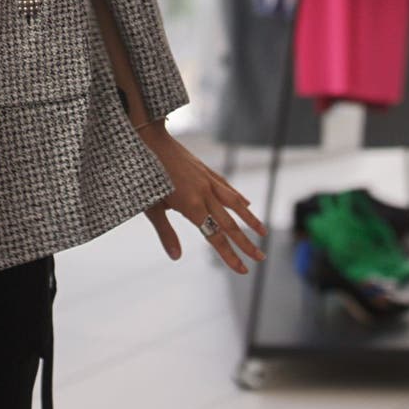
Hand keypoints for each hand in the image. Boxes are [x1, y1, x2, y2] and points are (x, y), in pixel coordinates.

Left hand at [137, 123, 267, 274]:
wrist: (148, 138)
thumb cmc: (145, 175)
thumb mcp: (151, 207)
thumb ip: (166, 232)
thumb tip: (176, 257)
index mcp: (192, 206)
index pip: (216, 237)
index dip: (230, 256)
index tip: (243, 270)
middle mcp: (204, 194)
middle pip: (229, 224)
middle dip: (246, 243)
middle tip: (261, 258)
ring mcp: (206, 180)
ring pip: (234, 203)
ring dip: (250, 219)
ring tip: (263, 232)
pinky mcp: (203, 169)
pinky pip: (225, 186)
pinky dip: (237, 197)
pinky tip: (245, 203)